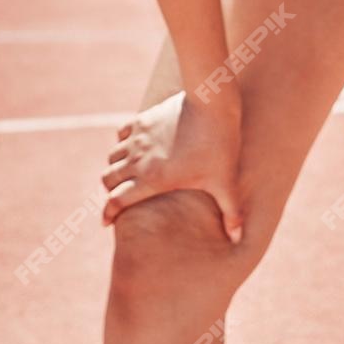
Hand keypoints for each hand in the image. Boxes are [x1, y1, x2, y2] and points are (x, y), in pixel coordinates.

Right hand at [100, 90, 245, 244]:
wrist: (211, 104)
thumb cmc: (218, 144)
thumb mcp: (225, 181)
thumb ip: (231, 211)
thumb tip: (238, 239)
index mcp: (152, 179)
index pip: (117, 201)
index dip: (107, 213)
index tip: (106, 222)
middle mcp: (138, 160)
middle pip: (108, 179)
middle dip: (110, 191)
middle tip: (119, 198)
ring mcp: (138, 138)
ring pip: (112, 157)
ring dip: (115, 167)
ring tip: (125, 174)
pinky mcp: (143, 120)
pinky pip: (121, 134)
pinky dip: (122, 144)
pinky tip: (133, 147)